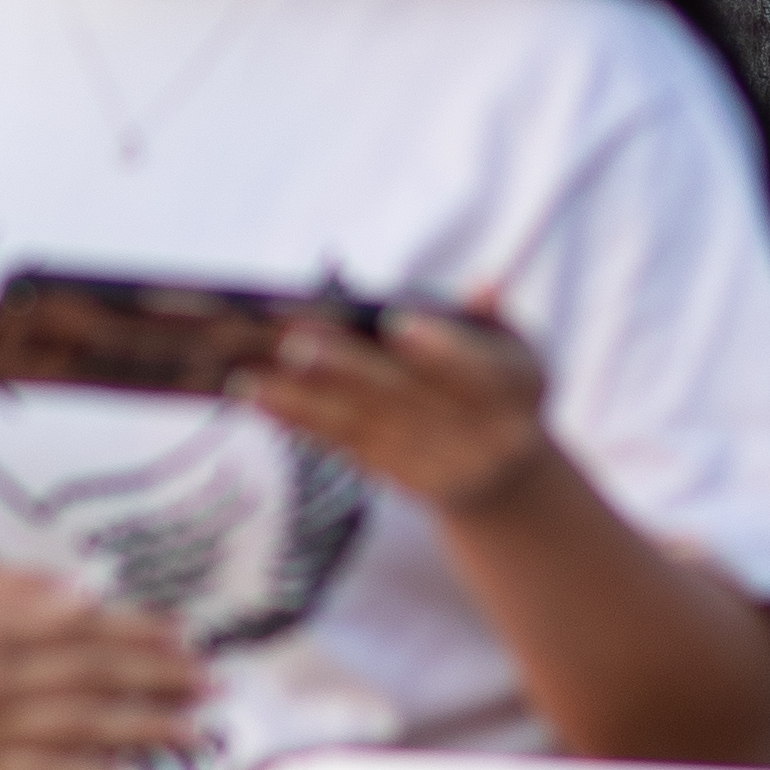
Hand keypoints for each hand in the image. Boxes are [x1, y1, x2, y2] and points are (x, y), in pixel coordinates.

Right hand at [0, 561, 209, 769]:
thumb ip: (13, 584)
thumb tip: (84, 594)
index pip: (84, 627)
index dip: (139, 634)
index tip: (185, 640)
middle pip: (92, 678)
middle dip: (157, 681)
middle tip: (209, 686)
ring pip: (77, 730)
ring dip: (140, 731)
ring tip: (191, 734)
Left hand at [236, 290, 554, 512]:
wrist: (506, 478)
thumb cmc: (497, 381)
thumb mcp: (511, 346)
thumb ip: (489, 316)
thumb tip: (482, 286)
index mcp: (517, 391)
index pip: (479, 372)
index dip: (441, 350)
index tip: (398, 324)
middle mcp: (484, 437)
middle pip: (407, 400)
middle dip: (348, 371)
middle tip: (297, 343)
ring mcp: (443, 466)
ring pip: (366, 429)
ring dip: (304, 403)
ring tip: (252, 377)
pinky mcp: (403, 483)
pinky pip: (346, 449)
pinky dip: (301, 423)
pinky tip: (261, 400)